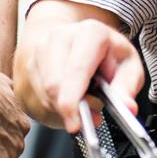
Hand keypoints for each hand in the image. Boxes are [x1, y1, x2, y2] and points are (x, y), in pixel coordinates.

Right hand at [29, 20, 145, 133]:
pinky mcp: (29, 62)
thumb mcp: (128, 66)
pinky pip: (37, 95)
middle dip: (68, 110)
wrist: (78, 38)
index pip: (75, 71)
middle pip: (54, 85)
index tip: (75, 124)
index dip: (73, 101)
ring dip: (61, 108)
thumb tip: (127, 108)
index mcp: (91, 33)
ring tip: (80, 102)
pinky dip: (52, 104)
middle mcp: (61, 36)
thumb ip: (128, 87)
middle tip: (83, 121)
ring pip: (44, 93)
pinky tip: (67, 97)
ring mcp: (41, 48)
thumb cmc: (106, 54)